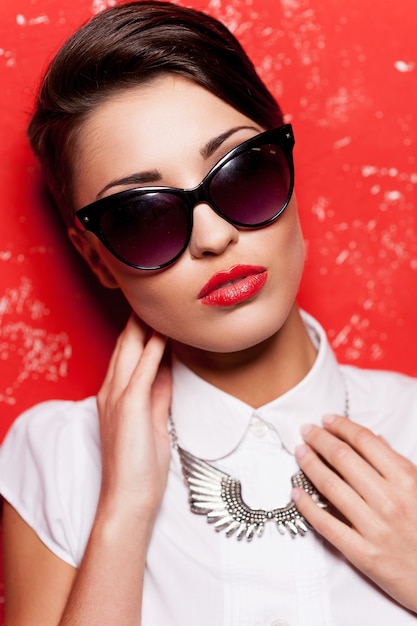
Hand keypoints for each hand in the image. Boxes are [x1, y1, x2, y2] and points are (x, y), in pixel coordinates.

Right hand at [96, 314, 171, 520]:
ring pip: (130, 350)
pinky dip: (153, 348)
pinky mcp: (130, 405)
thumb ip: (159, 393)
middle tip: (155, 298)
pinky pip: (143, 370)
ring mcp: (117, 397)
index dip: (140, 331)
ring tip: (159, 305)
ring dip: (144, 326)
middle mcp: (111, 391)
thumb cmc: (140, 465)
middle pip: (125, 345)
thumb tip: (169, 368)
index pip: (127, 354)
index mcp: (115, 395)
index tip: (156, 313)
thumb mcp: (153, 420)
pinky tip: (163, 332)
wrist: (128, 497)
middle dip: (139, 320)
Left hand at [292, 414, 416, 612]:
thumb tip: (373, 439)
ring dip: (309, 465)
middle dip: (320, 440)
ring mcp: (374, 528)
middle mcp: (389, 500)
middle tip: (306, 431)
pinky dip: (307, 506)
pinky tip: (296, 493)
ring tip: (299, 453)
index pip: (365, 442)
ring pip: (330, 486)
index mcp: (406, 480)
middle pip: (343, 459)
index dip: (341, 426)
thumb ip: (398, 464)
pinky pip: (326, 524)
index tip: (326, 420)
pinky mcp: (363, 554)